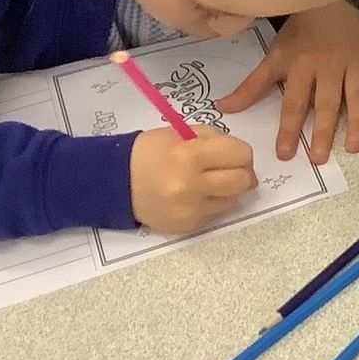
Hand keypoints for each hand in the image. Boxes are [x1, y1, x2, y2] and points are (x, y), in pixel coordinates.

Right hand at [130, 124, 256, 233]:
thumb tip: (243, 157)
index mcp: (190, 155)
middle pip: (242, 181)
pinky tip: (194, 195)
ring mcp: (189, 209)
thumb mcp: (181, 133)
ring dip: (227, 190)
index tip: (233, 153)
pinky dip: (211, 204)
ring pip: (232, 200)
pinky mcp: (186, 225)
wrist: (115, 182)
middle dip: (242, 172)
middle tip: (230, 169)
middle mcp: (191, 185)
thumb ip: (215, 140)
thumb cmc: (150, 152)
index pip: (240, 154)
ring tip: (209, 182)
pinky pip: (215, 214)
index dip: (241, 153)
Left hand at [215, 1, 358, 162]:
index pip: (293, 102)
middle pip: (326, 102)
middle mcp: (329, 66)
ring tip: (354, 147)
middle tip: (320, 158)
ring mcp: (355, 59)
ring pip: (358, 94)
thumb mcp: (274, 56)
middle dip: (322, 131)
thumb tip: (222, 109)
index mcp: (301, 66)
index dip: (288, 128)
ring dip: (357, 121)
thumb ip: (252, 86)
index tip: (285, 155)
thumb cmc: (300, 31)